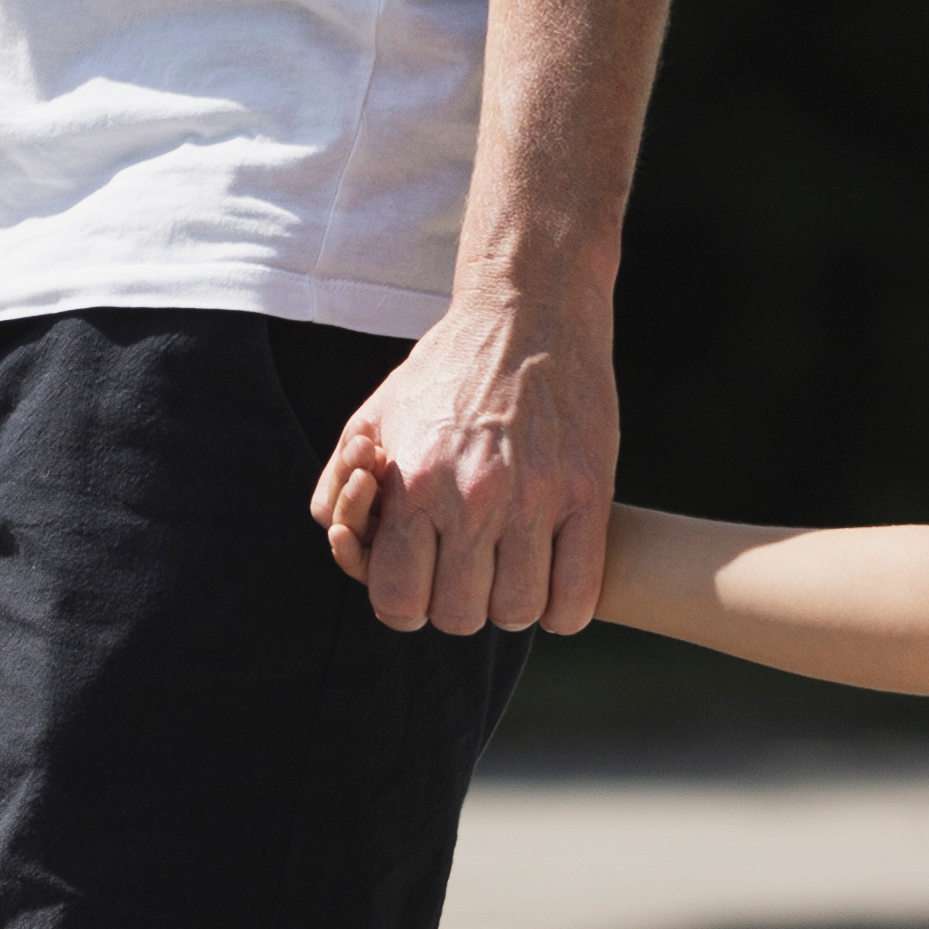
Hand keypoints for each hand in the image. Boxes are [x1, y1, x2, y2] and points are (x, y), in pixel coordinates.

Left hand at [309, 290, 622, 635]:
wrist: (528, 312)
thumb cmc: (445, 373)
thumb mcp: (370, 419)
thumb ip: (337, 490)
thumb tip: (345, 545)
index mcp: (414, 483)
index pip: (397, 601)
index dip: (405, 603)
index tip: (422, 580)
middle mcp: (473, 495)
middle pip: (458, 616)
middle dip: (457, 602)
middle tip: (467, 567)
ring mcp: (537, 496)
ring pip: (516, 612)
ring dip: (510, 603)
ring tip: (510, 567)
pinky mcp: (591, 492)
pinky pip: (576, 596)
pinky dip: (564, 607)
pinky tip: (553, 579)